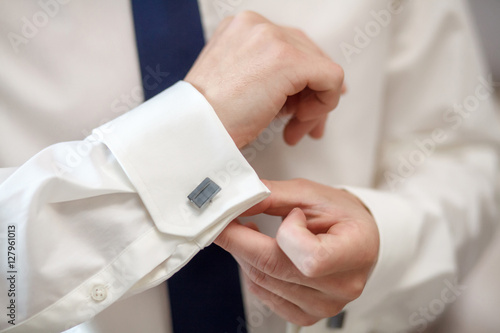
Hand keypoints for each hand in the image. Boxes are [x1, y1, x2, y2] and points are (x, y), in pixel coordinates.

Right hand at [185, 11, 343, 147]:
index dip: (300, 82)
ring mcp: (273, 38)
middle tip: (301, 124)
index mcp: (241, 28)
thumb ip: (265, 74)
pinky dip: (324, 104)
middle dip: (311, 95)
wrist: (195, 130)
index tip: (298, 109)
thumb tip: (304, 88)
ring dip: (315, 104)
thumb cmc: (210, 117)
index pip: (290, 47)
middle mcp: (257, 25)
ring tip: (295, 129)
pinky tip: (299, 122)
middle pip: (308, 55)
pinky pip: (331, 78)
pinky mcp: (289, 59)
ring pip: (321, 67)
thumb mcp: (236, 83)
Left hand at [215, 179, 378, 325]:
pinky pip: (264, 295)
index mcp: (355, 252)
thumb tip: (236, 201)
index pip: (311, 258)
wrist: (356, 237)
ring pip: (263, 282)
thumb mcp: (311, 194)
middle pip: (275, 269)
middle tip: (226, 219)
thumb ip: (272, 195)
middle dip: (240, 241)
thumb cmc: (340, 215)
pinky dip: (252, 271)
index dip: (287, 233)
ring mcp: (323, 305)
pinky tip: (258, 253)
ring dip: (244, 254)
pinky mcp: (306, 314)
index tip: (286, 214)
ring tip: (247, 232)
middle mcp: (342, 286)